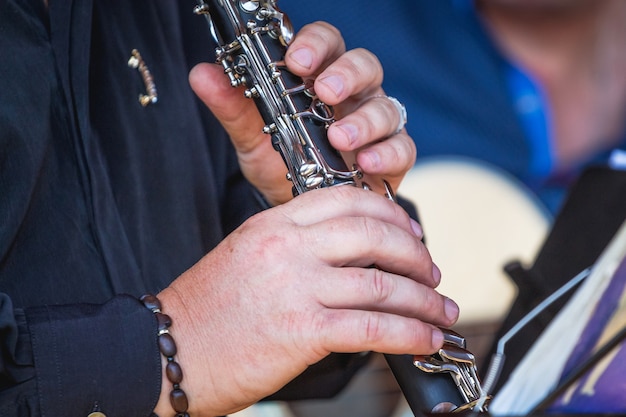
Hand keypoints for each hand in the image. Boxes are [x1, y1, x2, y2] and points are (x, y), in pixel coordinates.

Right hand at [156, 186, 457, 415]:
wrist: (166, 352)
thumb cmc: (207, 311)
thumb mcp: (248, 257)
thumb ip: (298, 249)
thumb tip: (353, 264)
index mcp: (274, 223)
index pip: (346, 200)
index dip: (389, 213)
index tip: (410, 233)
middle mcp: (288, 247)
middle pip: (373, 234)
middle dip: (415, 255)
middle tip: (431, 273)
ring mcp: (296, 286)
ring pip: (381, 283)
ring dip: (422, 300)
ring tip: (441, 312)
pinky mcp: (302, 330)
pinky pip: (372, 326)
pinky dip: (409, 334)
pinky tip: (426, 340)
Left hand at [189, 22, 415, 204]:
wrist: (304, 213)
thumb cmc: (283, 165)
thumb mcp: (253, 138)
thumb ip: (232, 107)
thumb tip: (201, 73)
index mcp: (319, 80)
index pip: (326, 44)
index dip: (316, 44)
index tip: (296, 60)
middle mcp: (353, 96)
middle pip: (364, 64)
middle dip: (346, 74)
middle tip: (325, 92)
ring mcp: (376, 125)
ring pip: (387, 105)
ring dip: (365, 119)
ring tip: (339, 137)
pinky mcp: (393, 156)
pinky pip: (403, 146)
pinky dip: (388, 152)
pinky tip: (367, 163)